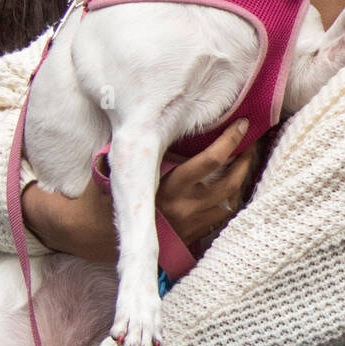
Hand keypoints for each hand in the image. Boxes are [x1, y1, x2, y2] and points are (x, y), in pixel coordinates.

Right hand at [21, 118, 254, 258]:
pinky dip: (231, 200)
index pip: (210, 160)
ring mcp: (188, 226)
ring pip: (230, 201)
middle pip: (230, 182)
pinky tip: (234, 185)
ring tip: (248, 160)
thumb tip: (152, 107)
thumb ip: (139, 141)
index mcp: (166, 186)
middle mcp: (182, 209)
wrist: (91, 235)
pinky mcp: (189, 238)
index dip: (231, 140)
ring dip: (243, 180)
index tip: (242, 124)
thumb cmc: (103, 192)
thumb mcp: (117, 162)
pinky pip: (222, 218)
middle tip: (253, 141)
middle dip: (246, 159)